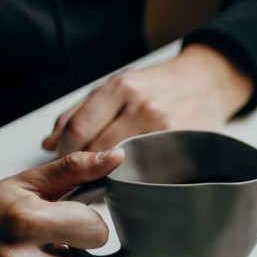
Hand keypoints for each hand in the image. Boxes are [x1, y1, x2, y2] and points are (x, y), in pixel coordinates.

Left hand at [42, 44, 253, 156]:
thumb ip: (80, 111)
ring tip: (107, 175)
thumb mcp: (119, 85)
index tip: (64, 160)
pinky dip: (136, 174)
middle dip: (84, 165)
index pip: (79, 129)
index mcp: (121, 86)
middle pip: (98, 149)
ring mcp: (164, 125)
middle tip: (82, 173)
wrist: (209, 81)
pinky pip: (150, 167)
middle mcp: (142, 105)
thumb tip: (47, 144)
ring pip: (123, 162)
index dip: (65, 150)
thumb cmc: (160, 85)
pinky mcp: (183, 141)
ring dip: (109, 173)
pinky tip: (134, 174)